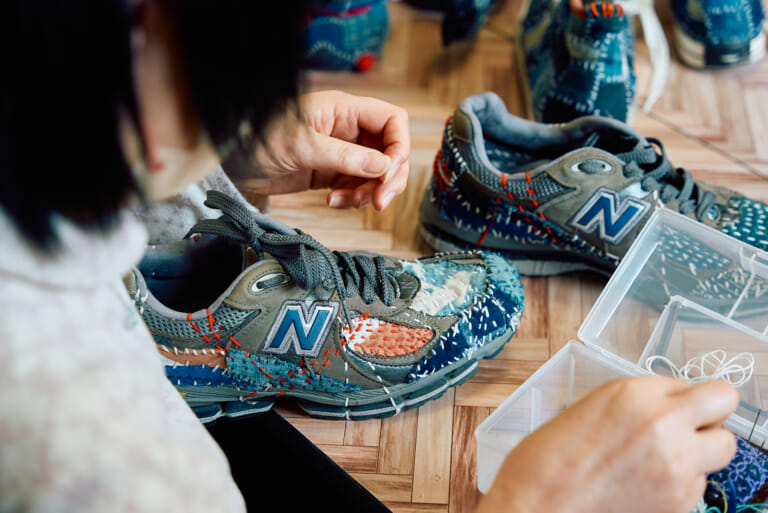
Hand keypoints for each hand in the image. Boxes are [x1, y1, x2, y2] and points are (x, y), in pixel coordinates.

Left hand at [239, 90, 409, 210]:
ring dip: (367, 193)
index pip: (392, 120)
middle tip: (380, 201)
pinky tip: (332, 201)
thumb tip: (383, 167)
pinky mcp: (330, 173)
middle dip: (389, 178)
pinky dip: (351, 199)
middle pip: (390, 151)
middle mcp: (347, 129)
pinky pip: (356, 187)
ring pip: (375, 174)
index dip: (400, 146)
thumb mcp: (302, 146)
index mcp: (343, 110)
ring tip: (343, 202)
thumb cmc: (257, 138)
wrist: (229, 161)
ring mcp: (340, 152)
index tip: (390, 172)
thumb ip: (344, 157)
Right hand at [476, 376, 738, 512]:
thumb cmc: (548, 458)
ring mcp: (677, 466)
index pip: (695, 383)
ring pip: (720, 450)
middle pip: (724, 406)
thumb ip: (639, 401)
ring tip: (659, 459)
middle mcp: (664, 424)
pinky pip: (700, 484)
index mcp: (635, 394)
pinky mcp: (681, 503)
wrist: (539, 505)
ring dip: (698, 451)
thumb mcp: (593, 406)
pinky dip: (681, 483)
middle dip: (708, 416)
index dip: (684, 397)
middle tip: (686, 426)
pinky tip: (644, 484)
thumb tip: (671, 405)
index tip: (676, 406)